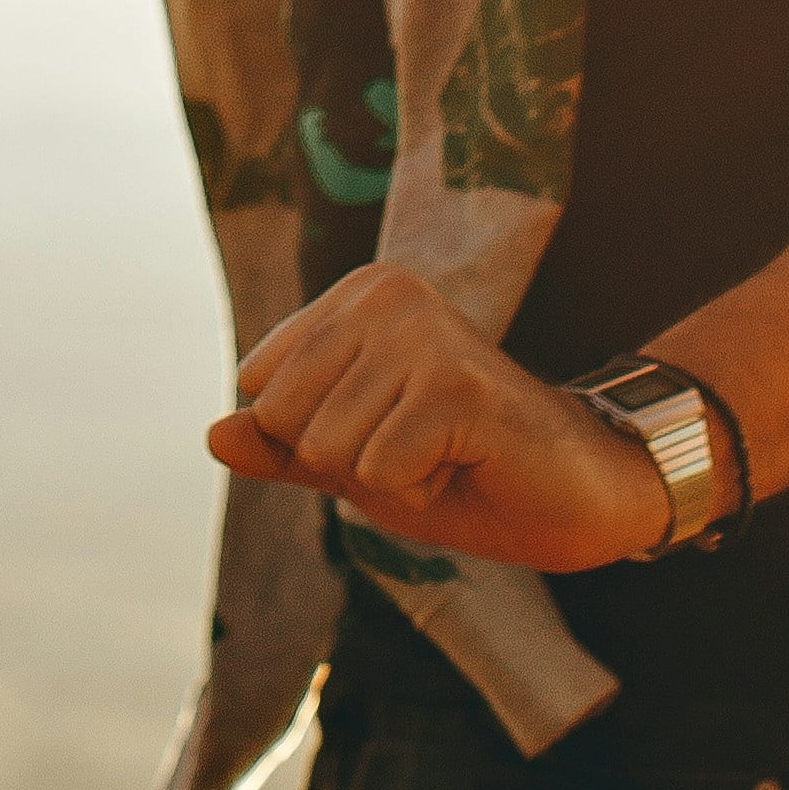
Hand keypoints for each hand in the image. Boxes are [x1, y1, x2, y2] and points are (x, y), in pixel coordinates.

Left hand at [207, 264, 669, 572]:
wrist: (576, 494)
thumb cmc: (461, 470)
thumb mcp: (354, 460)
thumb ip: (281, 447)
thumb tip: (212, 434)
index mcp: (355, 297)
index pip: (260, 391)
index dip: (312, 440)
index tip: (385, 430)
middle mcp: (385, 295)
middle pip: (285, 419)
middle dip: (343, 462)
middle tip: (418, 448)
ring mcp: (423, 335)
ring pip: (328, 448)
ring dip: (384, 479)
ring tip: (444, 454)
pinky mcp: (455, 385)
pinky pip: (378, 473)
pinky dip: (418, 493)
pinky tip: (466, 465)